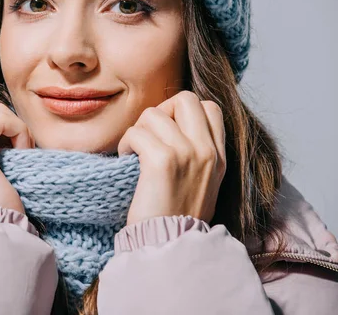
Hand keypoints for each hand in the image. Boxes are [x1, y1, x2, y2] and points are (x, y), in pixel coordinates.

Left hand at [118, 91, 225, 224]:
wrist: (169, 246)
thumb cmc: (176, 217)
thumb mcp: (202, 182)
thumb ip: (195, 153)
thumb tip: (170, 124)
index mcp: (220, 156)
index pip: (210, 107)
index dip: (183, 111)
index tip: (167, 132)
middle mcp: (208, 151)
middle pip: (185, 99)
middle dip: (161, 110)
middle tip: (149, 136)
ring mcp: (188, 154)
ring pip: (154, 114)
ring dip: (137, 130)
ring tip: (134, 152)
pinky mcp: (162, 161)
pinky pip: (137, 132)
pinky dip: (126, 143)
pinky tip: (126, 159)